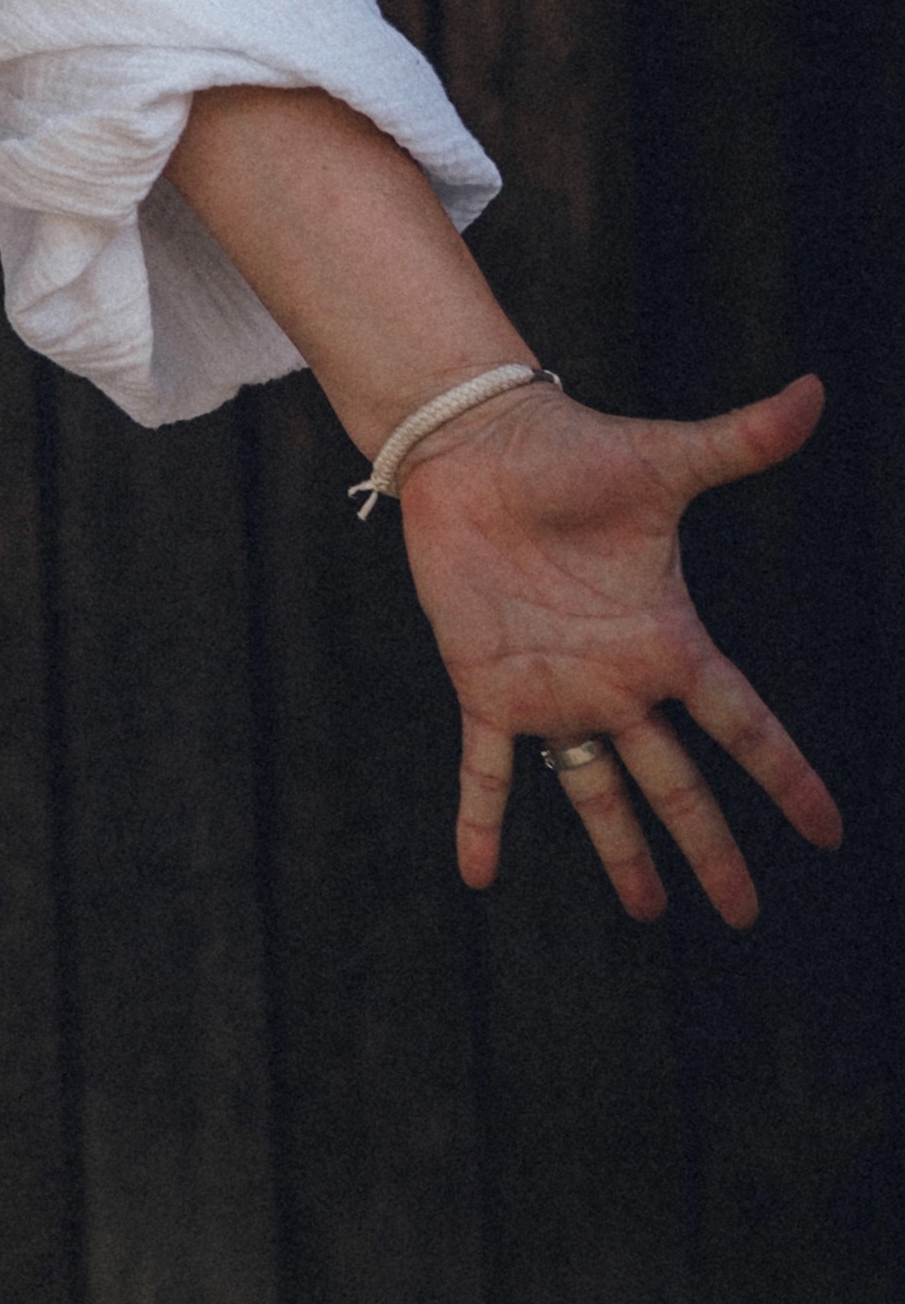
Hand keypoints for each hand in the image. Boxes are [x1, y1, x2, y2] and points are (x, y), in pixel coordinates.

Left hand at [406, 373, 840, 922]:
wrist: (473, 443)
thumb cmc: (570, 450)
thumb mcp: (665, 460)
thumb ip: (741, 439)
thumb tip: (818, 388)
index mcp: (666, 638)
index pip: (742, 724)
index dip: (787, 777)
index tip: (829, 832)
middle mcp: (618, 679)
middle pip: (677, 783)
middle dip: (713, 849)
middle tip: (745, 914)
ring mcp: (553, 689)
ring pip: (595, 792)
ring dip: (620, 854)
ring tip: (650, 913)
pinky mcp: (487, 684)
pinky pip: (489, 770)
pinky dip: (482, 820)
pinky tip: (477, 875)